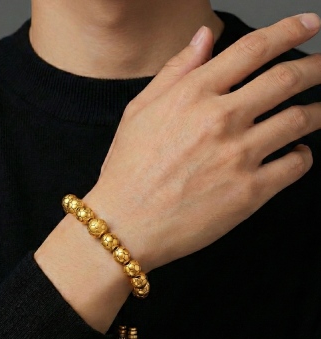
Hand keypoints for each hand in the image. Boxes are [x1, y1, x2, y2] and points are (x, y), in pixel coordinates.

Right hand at [83, 13, 320, 272]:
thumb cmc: (127, 171)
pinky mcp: (249, 192)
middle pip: (287, 78)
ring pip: (299, 120)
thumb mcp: (139, 112)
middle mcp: (220, 118)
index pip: (253, 48)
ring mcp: (238, 155)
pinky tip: (297, 154)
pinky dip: (304, 156)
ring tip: (318, 112)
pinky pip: (295, 165)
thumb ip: (174, 71)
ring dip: (316, 112)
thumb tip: (204, 37)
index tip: (308, 25)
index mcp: (193, 94)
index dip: (289, 31)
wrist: (125, 225)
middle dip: (316, 66)